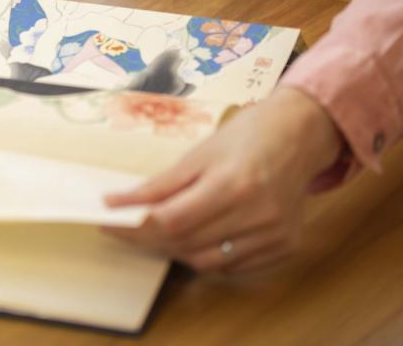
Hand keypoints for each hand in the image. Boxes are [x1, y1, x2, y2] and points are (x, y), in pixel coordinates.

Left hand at [103, 86, 342, 272]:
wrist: (296, 137)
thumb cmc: (244, 138)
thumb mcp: (197, 154)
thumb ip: (159, 185)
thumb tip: (117, 202)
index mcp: (233, 185)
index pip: (171, 221)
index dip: (134, 227)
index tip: (108, 222)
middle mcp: (258, 215)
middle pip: (187, 244)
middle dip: (148, 239)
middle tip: (126, 227)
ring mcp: (275, 235)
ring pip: (208, 262)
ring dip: (176, 251)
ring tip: (159, 232)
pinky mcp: (286, 246)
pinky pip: (234, 267)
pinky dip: (208, 257)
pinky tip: (196, 238)